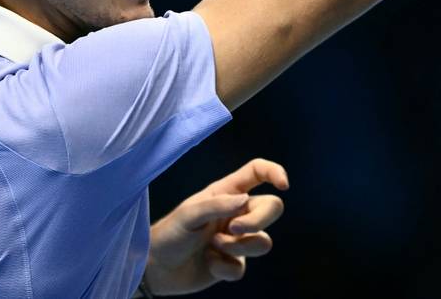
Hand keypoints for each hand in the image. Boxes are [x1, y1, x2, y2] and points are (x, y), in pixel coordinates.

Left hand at [143, 158, 288, 294]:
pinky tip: (208, 263)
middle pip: (271, 208)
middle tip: (233, 229)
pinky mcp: (232, 264)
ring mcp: (236, 239)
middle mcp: (235, 213)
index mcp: (225, 193)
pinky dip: (224, 267)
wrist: (156, 268)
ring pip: (263, 242)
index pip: (256, 173)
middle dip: (258, 221)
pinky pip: (243, 267)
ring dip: (238, 246)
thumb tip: (246, 200)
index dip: (274, 172)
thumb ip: (217, 205)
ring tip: (213, 246)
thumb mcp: (188, 215)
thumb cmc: (169, 233)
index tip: (284, 185)